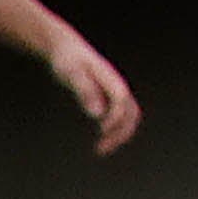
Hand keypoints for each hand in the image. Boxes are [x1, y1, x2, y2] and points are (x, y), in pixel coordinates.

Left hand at [47, 35, 141, 153]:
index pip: (122, 102)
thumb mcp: (71, 73)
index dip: (115, 119)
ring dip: (119, 134)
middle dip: (121, 133)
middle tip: (100, 149)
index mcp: (111, 79)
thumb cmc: (66, 60)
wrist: (65, 49)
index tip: (101, 131)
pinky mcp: (109, 96)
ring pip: (129, 116)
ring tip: (101, 149)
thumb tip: (97, 114)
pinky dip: (115, 129)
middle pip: (132, 113)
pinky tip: (100, 137)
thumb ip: (85, 92)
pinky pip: (120, 115)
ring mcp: (115, 91)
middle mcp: (117, 86)